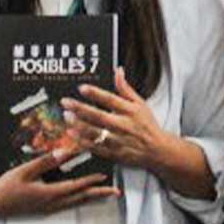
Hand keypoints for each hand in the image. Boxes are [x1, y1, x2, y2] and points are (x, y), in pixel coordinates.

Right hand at [0, 150, 119, 220]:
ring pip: (76, 204)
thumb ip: (46, 161)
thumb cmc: (6, 187)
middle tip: (115, 192)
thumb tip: (64, 153)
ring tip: (104, 195)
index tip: (105, 176)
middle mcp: (52, 205)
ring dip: (91, 198)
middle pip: (81, 199)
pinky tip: (81, 198)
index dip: (92, 181)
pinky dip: (79, 200)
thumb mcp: (25, 170)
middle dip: (99, 194)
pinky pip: (67, 206)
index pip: (76, 187)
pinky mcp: (44, 210)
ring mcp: (48, 209)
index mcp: (49, 194)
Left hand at [64, 68, 179, 173]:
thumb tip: (118, 70)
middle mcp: (123, 125)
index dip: (96, 93)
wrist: (157, 150)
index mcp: (130, 111)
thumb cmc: (147, 125)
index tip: (82, 88)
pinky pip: (95, 147)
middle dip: (81, 109)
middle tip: (66, 103)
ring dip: (79, 125)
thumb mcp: (140, 103)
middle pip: (99, 116)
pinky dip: (83, 141)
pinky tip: (72, 134)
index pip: (111, 100)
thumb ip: (125, 88)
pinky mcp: (114, 153)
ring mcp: (118, 140)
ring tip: (67, 117)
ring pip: (95, 133)